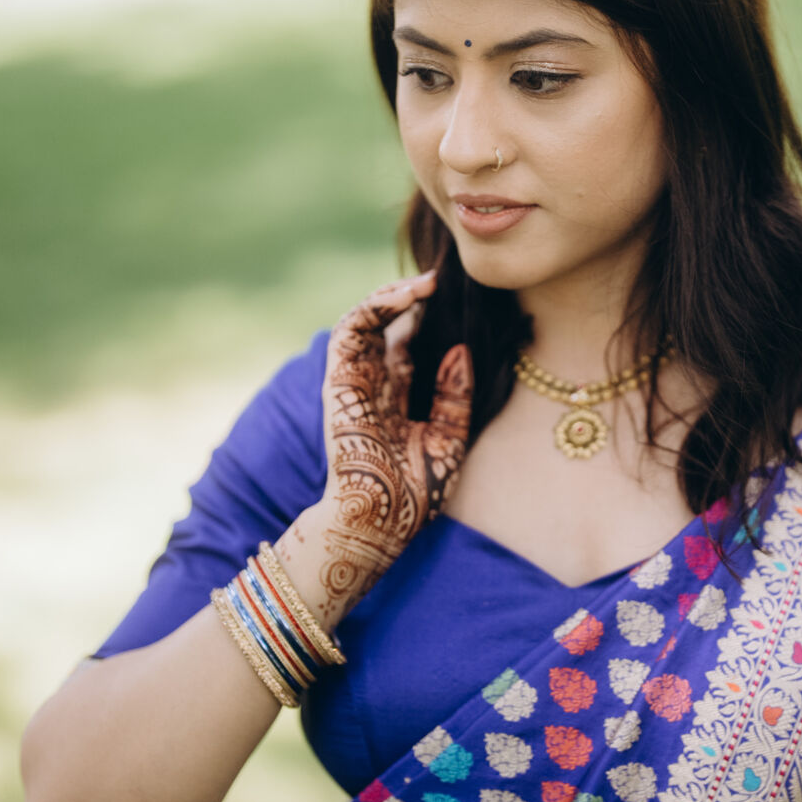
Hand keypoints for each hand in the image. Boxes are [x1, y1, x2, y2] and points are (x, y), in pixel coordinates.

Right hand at [317, 272, 471, 607]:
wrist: (383, 520)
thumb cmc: (416, 491)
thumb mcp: (450, 437)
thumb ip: (454, 395)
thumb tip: (460, 349)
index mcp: (397, 397)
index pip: (408, 344)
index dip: (428, 318)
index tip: (460, 300)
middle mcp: (374, 383)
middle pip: (387, 326)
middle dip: (412, 300)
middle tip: (444, 282)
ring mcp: (355, 380)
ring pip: (366, 320)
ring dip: (393, 294)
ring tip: (428, 282)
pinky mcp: (341, 379)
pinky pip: (352, 330)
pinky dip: (377, 305)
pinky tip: (409, 295)